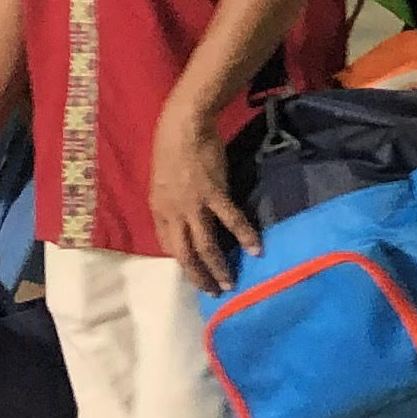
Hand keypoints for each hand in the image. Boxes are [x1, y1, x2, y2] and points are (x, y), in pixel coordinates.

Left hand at [151, 99, 258, 293]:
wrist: (183, 125)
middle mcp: (174, 213)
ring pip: (206, 245)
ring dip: (219, 267)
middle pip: (186, 255)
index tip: (195, 275)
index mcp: (159, 210)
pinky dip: (244, 235)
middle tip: (214, 292)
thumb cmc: (171, 149)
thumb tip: (181, 222)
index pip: (169, 247)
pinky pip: (231, 220)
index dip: (183, 264)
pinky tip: (256, 248)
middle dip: (200, 277)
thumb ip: (169, 205)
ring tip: (231, 282)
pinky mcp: (215, 193)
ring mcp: (194, 204)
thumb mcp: (161, 182)